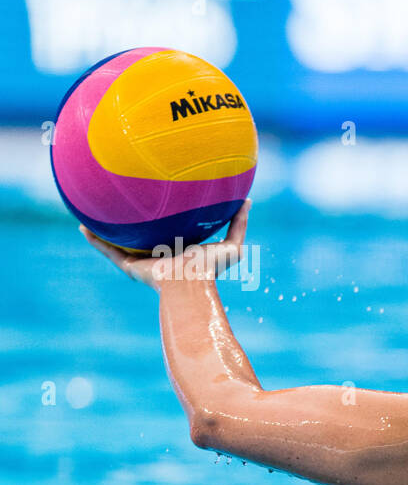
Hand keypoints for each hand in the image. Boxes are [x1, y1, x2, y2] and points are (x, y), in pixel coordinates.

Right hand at [81, 200, 250, 290]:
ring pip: (120, 244)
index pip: (170, 233)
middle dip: (134, 224)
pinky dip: (94, 240)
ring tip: (94, 212)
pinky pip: (107, 251)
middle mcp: (159, 256)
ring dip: (107, 230)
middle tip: (125, 202)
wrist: (190, 284)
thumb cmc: (212, 268)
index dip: (165, 220)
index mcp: (180, 251)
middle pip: (142, 237)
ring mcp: (143, 262)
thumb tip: (247, 200)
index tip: (161, 203)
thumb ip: (239, 223)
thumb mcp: (232, 244)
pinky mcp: (131, 267)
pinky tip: (82, 226)